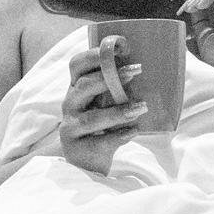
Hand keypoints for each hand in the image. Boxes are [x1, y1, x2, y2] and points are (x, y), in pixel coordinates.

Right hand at [60, 39, 147, 175]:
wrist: (87, 164)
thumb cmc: (101, 128)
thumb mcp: (104, 105)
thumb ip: (116, 90)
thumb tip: (143, 70)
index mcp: (76, 89)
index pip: (77, 65)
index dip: (94, 54)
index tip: (119, 48)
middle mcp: (69, 105)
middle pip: (84, 86)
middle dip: (111, 77)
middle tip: (137, 70)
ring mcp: (71, 127)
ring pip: (92, 117)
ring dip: (118, 111)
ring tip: (141, 108)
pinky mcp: (77, 149)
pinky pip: (99, 142)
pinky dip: (119, 136)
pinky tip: (133, 131)